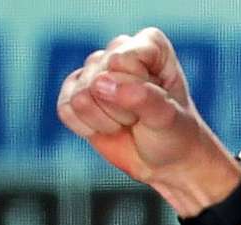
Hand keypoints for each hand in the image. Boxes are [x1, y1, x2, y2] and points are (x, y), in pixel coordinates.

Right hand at [54, 28, 240, 214]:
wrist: (167, 163)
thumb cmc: (175, 135)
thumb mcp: (167, 118)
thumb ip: (141, 97)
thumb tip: (101, 84)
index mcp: (149, 44)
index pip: (121, 60)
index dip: (136, 91)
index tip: (157, 104)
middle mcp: (119, 50)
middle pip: (98, 79)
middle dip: (121, 109)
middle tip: (142, 117)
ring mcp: (95, 71)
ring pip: (80, 96)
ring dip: (106, 121)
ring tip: (127, 122)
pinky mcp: (75, 92)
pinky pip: (66, 110)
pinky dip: (88, 128)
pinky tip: (108, 127)